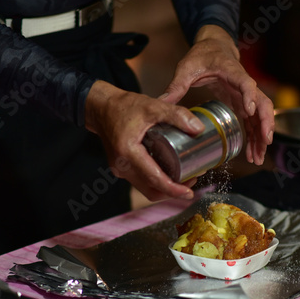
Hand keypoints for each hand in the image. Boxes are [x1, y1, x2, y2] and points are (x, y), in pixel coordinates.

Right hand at [84, 80, 204, 200]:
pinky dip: (156, 181)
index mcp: (128, 153)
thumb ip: (176, 115)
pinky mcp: (121, 169)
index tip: (189, 193)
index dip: (173, 190)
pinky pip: (141, 182)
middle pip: (151, 190)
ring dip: (165, 188)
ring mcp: (120, 169)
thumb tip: (198, 129)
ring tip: (185, 178)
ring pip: (146, 189)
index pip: (154, 179)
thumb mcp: (153, 106)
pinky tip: (169, 172)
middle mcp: (122, 166)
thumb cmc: (123, 106)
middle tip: (192, 182)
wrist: (101, 107)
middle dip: (173, 192)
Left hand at [161, 25, 274, 164]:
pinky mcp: (242, 102)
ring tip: (257, 157)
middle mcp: (244, 83)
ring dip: (261, 136)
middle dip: (264, 123)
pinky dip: (254, 136)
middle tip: (263, 142)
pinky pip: (252, 121)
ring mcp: (245, 94)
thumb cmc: (202, 55)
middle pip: (262, 103)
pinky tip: (251, 153)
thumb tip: (160, 102)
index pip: (245, 82)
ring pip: (260, 115)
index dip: (249, 95)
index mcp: (231, 71)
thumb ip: (175, 85)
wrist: (213, 47)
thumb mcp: (186, 68)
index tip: (248, 111)